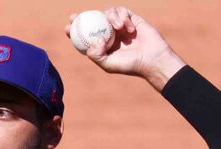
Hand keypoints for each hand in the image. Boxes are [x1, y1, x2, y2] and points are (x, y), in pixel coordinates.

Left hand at [65, 6, 185, 90]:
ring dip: (111, 18)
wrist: (152, 58)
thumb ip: (97, 56)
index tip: (68, 28)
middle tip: (75, 16)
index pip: (85, 36)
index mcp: (102, 45)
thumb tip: (91, 43)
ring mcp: (119, 26)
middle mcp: (109, 34)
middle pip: (93, 21)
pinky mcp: (130, 19)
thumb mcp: (109, 64)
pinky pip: (122, 11)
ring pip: (107, 13)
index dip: (75, 31)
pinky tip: (130, 29)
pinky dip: (124, 18)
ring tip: (119, 28)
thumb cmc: (131, 65)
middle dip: (82, 16)